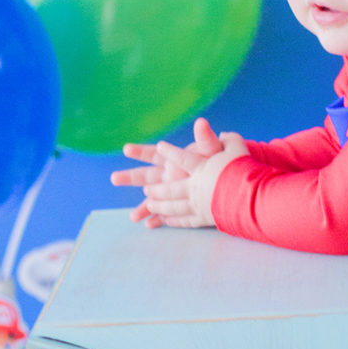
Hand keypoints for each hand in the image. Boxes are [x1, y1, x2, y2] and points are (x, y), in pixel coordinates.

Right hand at [110, 118, 248, 228]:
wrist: (233, 179)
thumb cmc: (221, 161)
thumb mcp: (213, 150)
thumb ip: (205, 139)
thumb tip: (202, 123)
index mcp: (175, 160)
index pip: (154, 155)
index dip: (141, 151)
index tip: (127, 148)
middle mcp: (170, 175)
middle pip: (147, 176)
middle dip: (131, 177)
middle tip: (114, 178)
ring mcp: (174, 191)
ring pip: (154, 199)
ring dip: (143, 207)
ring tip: (132, 217)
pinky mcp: (182, 204)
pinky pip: (167, 213)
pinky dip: (159, 219)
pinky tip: (149, 225)